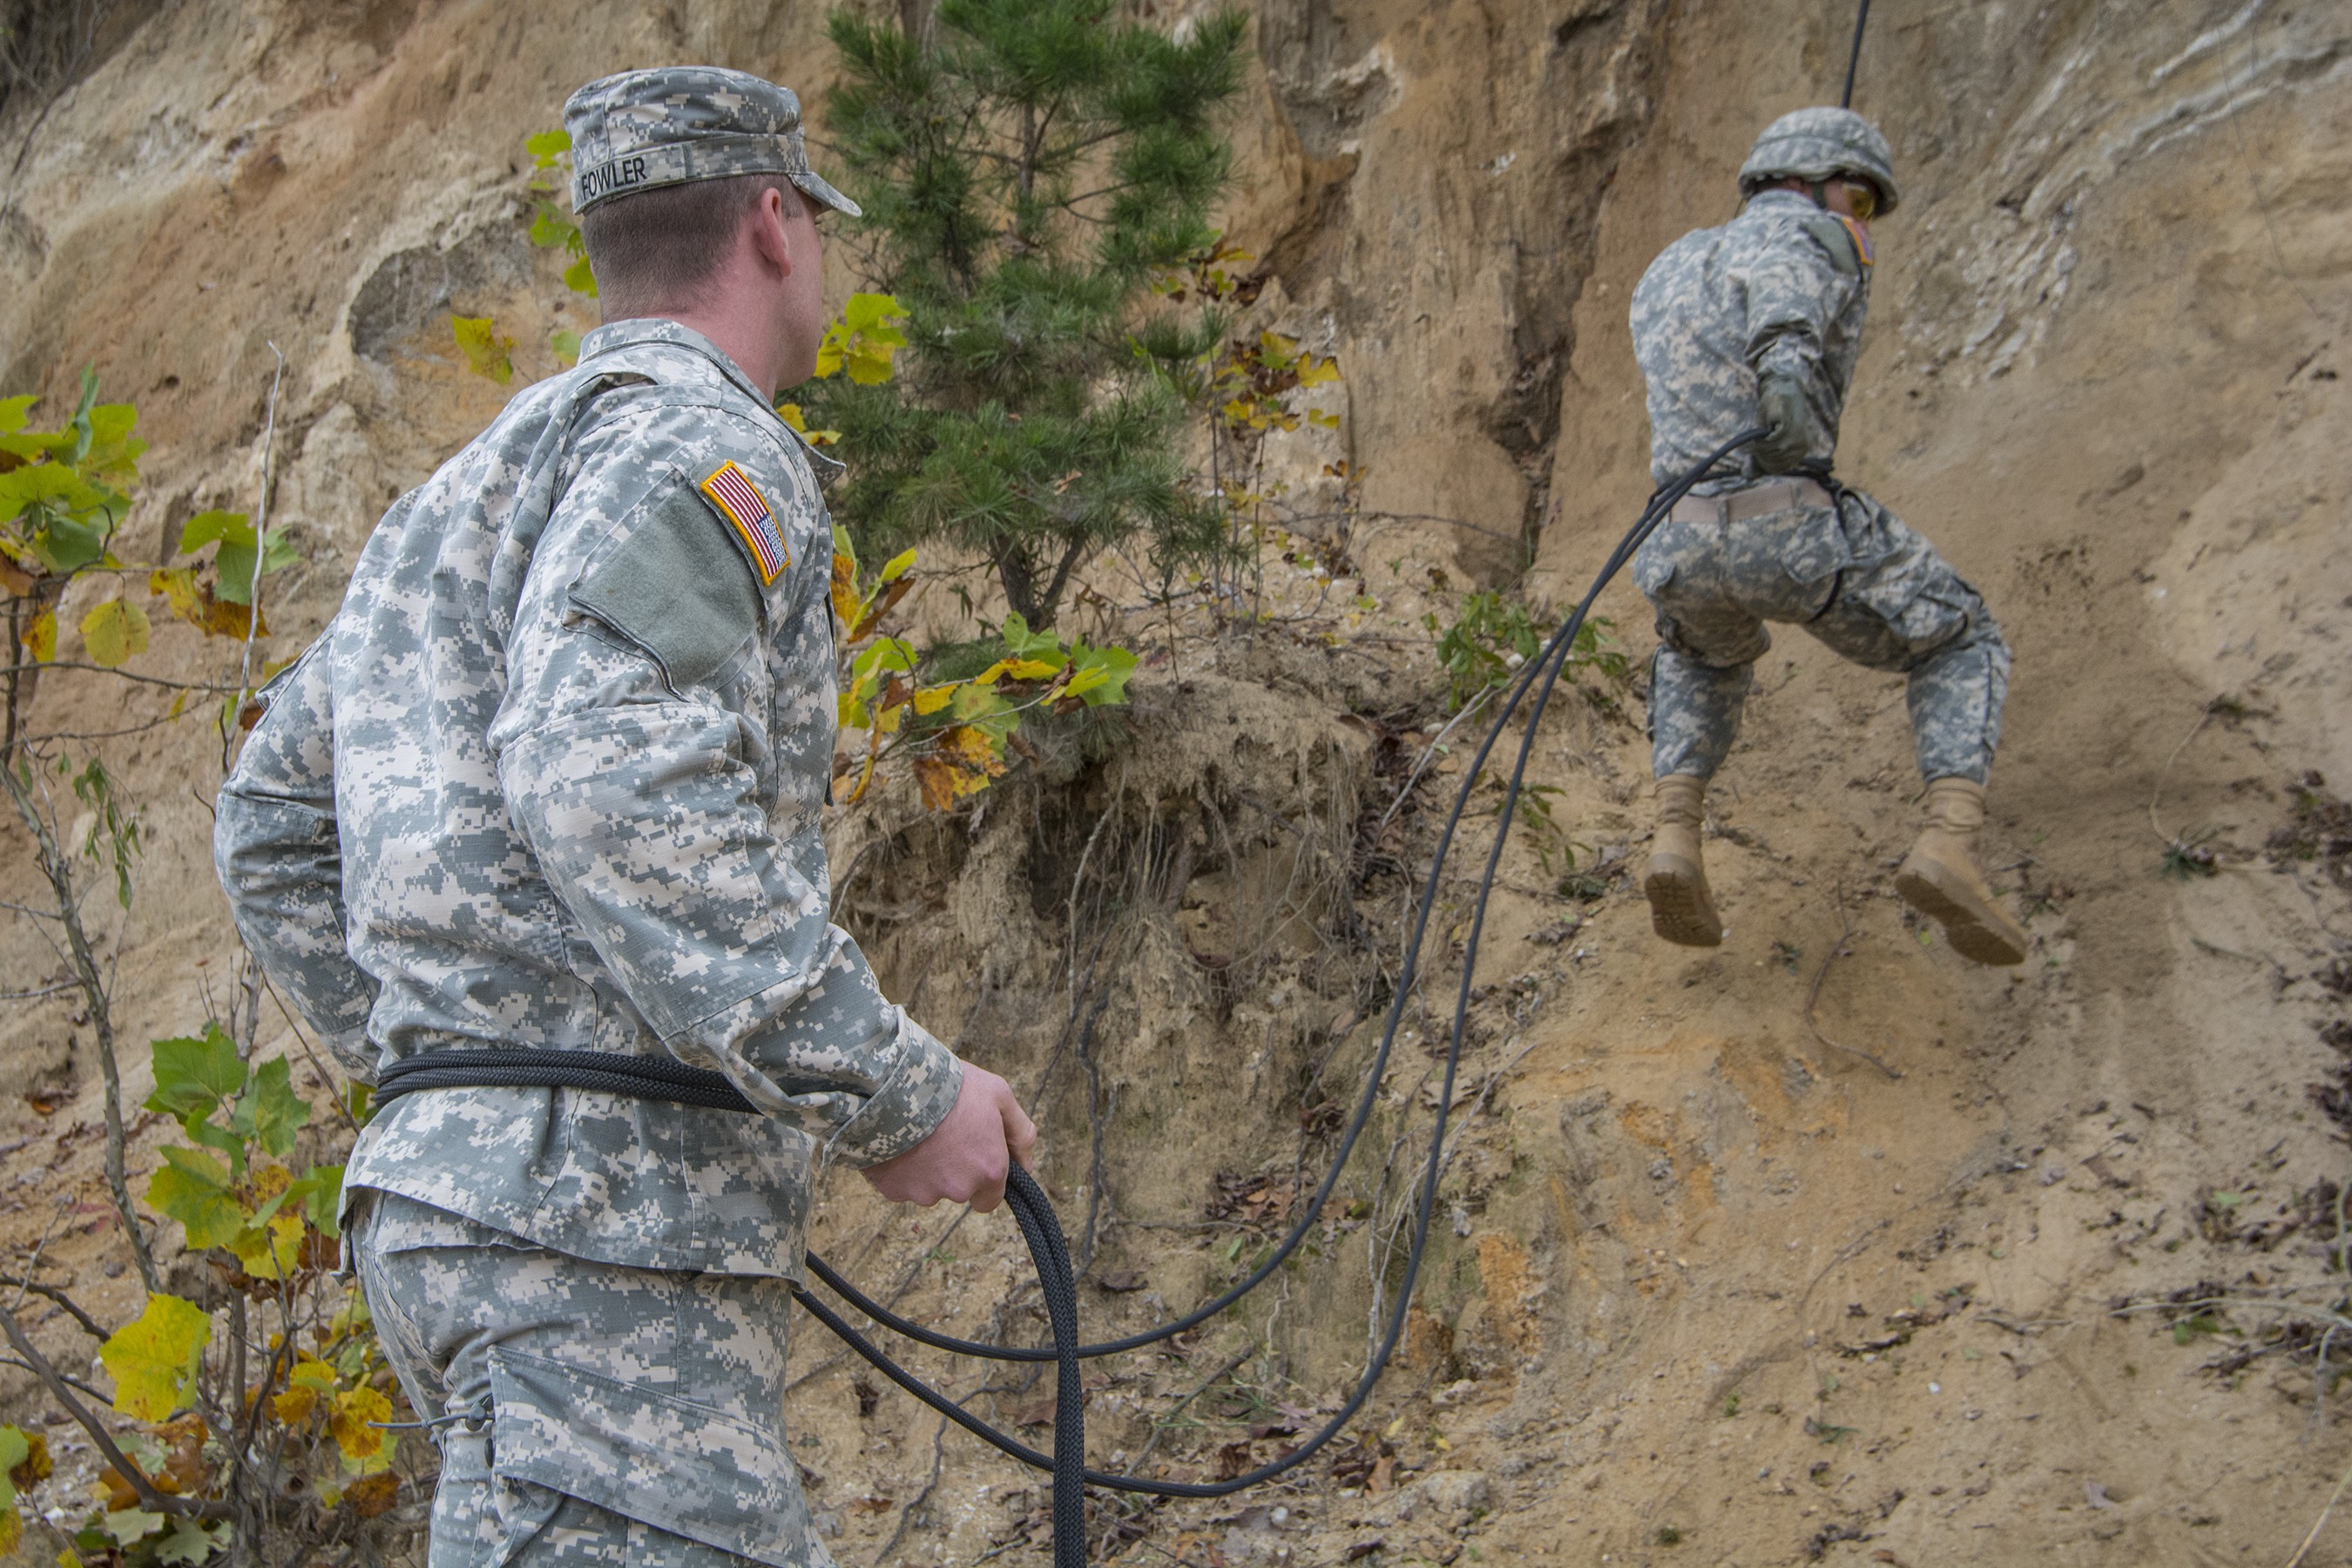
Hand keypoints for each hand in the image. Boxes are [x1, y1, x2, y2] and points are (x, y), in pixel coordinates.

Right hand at [859, 1063, 1036, 1212]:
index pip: (990, 1200)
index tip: (972, 1156)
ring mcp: (924, 1192)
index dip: (982, 1179)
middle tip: (943, 1134)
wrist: (894, 1085)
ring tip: (918, 1131)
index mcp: (989, 1169)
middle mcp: (960, 1189)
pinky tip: (898, 1139)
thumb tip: (1027, 1165)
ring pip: (928, 1188)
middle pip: (958, 1191)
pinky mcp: (893, 1190)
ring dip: (926, 1168)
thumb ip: (1020, 1133)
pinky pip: (901, 1184)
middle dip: (953, 1170)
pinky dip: (900, 1168)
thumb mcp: (999, 1094)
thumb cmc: (950, 1086)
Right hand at [1751, 370, 1817, 473]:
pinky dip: (1759, 443)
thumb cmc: (1772, 415)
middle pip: (1774, 462)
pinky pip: (1771, 443)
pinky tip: (1753, 440)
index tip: (1752, 458)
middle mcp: (1801, 447)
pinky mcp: (1790, 428)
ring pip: (1772, 454)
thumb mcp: (1764, 440)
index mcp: (1799, 452)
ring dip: (1758, 450)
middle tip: (1748, 449)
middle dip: (1759, 458)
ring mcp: (1797, 438)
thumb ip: (1758, 457)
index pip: (1778, 469)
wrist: (1780, 390)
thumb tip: (1747, 475)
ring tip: (1749, 445)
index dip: (1762, 466)